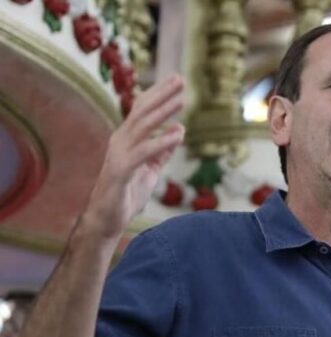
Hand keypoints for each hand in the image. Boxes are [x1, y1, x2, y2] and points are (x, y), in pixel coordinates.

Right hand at [82, 75, 184, 240]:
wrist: (105, 220)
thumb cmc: (127, 195)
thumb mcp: (150, 170)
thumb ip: (161, 152)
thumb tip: (178, 132)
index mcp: (126, 139)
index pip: (142, 110)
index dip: (158, 94)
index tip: (176, 80)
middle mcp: (120, 141)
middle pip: (142, 112)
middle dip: (162, 94)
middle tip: (181, 79)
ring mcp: (119, 155)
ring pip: (143, 127)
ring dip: (164, 112)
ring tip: (182, 100)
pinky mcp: (121, 171)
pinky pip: (144, 152)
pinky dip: (162, 142)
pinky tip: (178, 134)